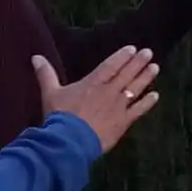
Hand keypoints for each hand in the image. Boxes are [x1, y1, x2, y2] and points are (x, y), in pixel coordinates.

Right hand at [34, 46, 159, 152]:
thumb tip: (35, 57)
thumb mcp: (50, 93)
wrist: (69, 141)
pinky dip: (147, 102)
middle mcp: (108, 92)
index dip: (122, 57)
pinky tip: (155, 95)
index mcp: (92, 83)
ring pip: (134, 89)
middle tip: (149, 53)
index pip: (110, 66)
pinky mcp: (123, 122)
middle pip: (126, 74)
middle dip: (138, 62)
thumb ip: (46, 74)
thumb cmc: (59, 117)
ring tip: (155, 67)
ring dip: (145, 77)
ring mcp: (117, 107)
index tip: (133, 49)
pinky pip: (138, 110)